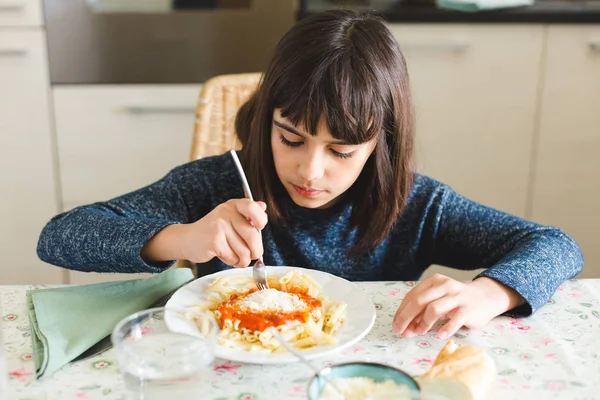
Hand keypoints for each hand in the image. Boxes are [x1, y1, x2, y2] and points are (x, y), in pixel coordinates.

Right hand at [178, 199, 266, 267]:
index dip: (261, 220)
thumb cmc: (213, 231)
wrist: (187, 239)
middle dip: (256, 250)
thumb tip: (263, 206)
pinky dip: (232, 261)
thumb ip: (248, 214)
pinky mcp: (214, 241)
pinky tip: (225, 256)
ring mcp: (220, 226)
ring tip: (235, 256)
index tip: (259, 228)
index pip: (253, 207)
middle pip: (252, 235)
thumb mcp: (230, 218)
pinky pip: (233, 257)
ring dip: (243, 259)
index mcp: (233, 205)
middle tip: (252, 255)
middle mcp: (226, 213)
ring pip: (244, 250)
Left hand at [392, 274, 523, 338]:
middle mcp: (444, 286)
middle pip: (419, 301)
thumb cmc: (457, 299)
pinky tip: (439, 335)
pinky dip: (445, 328)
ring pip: (434, 308)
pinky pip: (455, 319)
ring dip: (423, 323)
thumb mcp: (438, 299)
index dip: (401, 312)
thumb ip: (422, 310)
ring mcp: (457, 297)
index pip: (412, 296)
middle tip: (400, 331)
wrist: (486, 296)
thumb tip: (405, 327)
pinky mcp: (468, 309)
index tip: (396, 325)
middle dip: (406, 317)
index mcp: (434, 282)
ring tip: (420, 332)